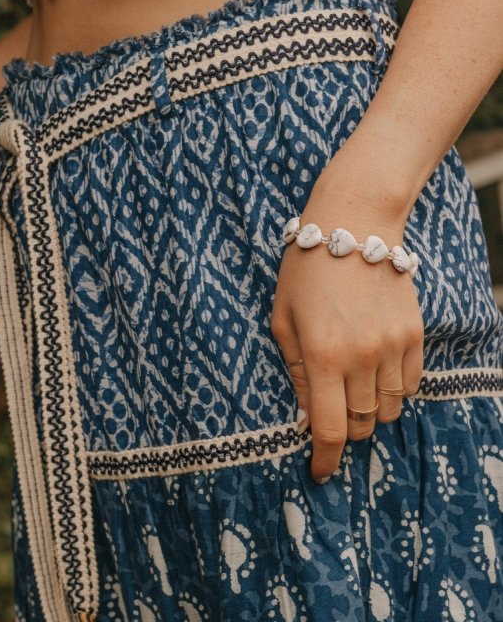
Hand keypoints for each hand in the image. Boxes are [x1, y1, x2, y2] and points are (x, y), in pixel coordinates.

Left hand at [270, 203, 424, 483]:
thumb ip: (294, 372)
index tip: (319, 473)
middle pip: (362, 425)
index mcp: (322, 355)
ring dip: (369, 413)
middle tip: (331, 415)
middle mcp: (362, 357)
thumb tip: (304, 417)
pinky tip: (374, 373)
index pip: (329, 429)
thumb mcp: (283, 319)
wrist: (354, 224)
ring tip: (352, 390)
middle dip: (344, 433)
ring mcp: (393, 346)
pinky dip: (392, 391)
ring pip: (388, 410)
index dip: (325, 460)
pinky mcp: (414, 334)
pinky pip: (410, 385)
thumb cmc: (306, 270)